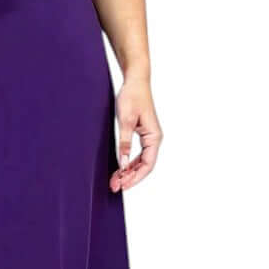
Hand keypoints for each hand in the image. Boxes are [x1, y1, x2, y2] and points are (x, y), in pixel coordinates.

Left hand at [110, 76, 162, 192]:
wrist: (135, 81)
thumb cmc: (132, 97)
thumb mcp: (125, 121)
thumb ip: (124, 143)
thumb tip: (122, 163)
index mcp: (154, 137)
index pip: (147, 164)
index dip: (135, 177)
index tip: (123, 186)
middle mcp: (154, 139)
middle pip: (144, 166)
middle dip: (130, 178)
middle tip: (114, 187)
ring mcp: (149, 137)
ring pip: (141, 161)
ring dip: (129, 172)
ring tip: (115, 181)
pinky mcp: (142, 134)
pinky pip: (138, 154)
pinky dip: (129, 162)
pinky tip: (119, 169)